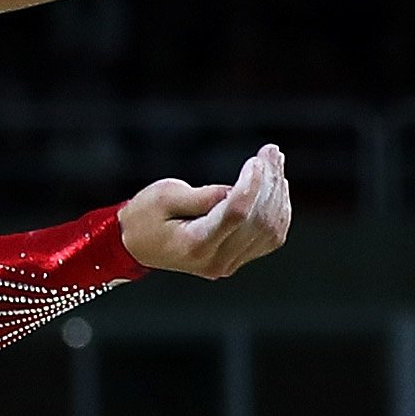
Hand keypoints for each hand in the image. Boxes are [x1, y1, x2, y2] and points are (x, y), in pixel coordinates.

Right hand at [120, 143, 291, 278]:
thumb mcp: (164, 195)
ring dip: (277, 193)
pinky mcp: (236, 260)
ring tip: (275, 162)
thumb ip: (203, 195)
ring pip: (270, 229)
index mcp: (195, 245)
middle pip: (257, 220)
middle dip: (269, 182)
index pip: (236, 215)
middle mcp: (216, 260)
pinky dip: (278, 210)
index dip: (252, 185)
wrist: (136, 245)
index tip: (256, 160)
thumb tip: (241, 189)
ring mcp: (229, 264)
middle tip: (271, 151)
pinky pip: (270, 237)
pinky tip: (277, 186)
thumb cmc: (145, 216)